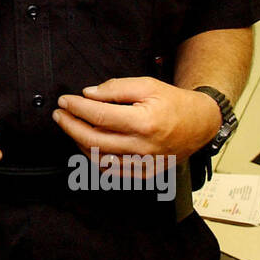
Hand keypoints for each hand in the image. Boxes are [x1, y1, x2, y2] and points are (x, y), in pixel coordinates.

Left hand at [53, 77, 220, 170]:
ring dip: (79, 142)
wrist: (200, 124)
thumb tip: (89, 94)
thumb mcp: (147, 85)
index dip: (77, 108)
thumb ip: (116, 88)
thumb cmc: (174, 103)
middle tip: (59, 115)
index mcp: (144, 122)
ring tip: (72, 127)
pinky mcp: (145, 174)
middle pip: (94, 140)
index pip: (100, 116)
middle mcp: (143, 147)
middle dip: (71, 126)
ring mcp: (144, 164)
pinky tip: (88, 145)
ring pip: (99, 158)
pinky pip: (112, 171)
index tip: (65, 101)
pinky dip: (95, 158)